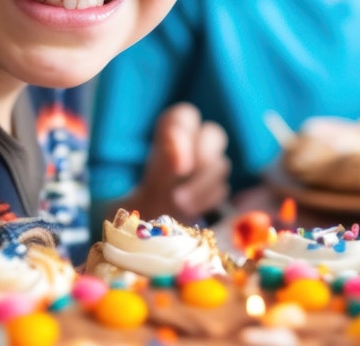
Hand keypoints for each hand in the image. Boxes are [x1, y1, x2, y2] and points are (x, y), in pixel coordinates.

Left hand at [125, 103, 230, 222]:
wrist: (140, 243)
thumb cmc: (136, 209)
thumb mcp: (144, 187)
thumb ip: (163, 165)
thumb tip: (177, 141)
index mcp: (165, 138)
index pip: (184, 116)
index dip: (185, 132)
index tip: (179, 164)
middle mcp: (188, 148)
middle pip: (212, 134)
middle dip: (203, 160)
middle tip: (184, 187)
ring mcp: (204, 168)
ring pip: (221, 163)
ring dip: (204, 186)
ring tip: (182, 206)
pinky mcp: (213, 191)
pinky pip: (223, 188)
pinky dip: (209, 201)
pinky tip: (191, 213)